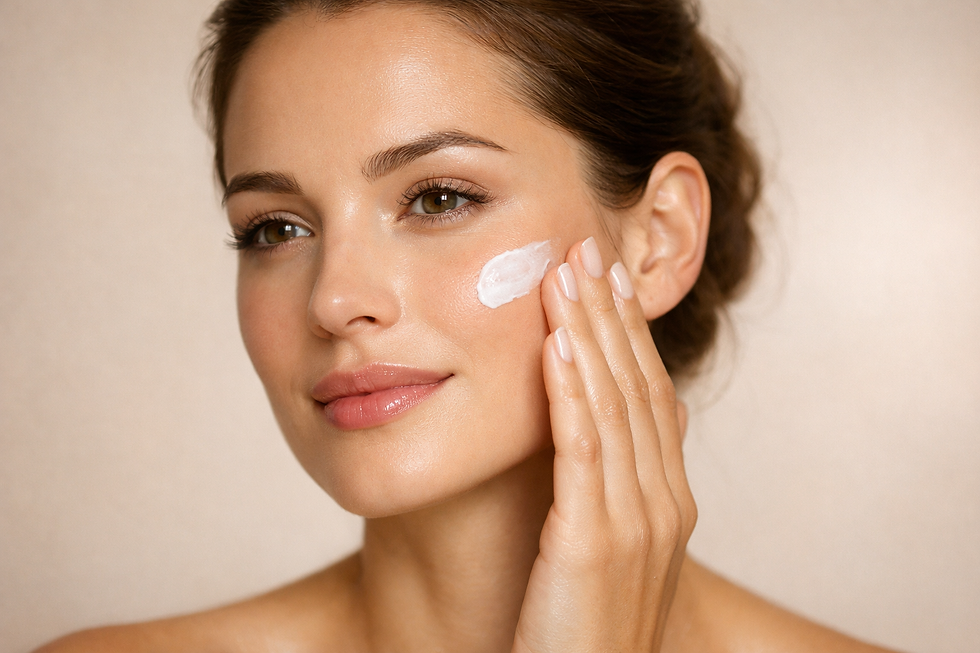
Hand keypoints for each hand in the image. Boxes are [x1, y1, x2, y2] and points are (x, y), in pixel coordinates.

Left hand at [513, 237, 696, 652]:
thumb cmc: (580, 626)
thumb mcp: (606, 548)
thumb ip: (611, 488)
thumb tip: (616, 426)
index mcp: (666, 501)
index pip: (649, 394)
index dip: (627, 330)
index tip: (603, 276)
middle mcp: (662, 503)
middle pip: (638, 385)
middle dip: (611, 313)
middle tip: (588, 245)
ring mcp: (635, 523)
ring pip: (614, 405)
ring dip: (590, 332)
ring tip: (567, 271)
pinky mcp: (592, 545)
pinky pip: (583, 450)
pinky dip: (572, 391)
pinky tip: (556, 342)